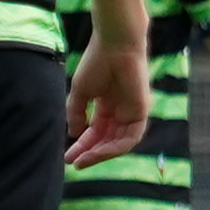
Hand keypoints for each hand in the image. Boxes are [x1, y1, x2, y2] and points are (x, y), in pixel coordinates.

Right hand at [67, 27, 153, 170]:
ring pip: (118, 143)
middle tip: (73, 163)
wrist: (115, 46)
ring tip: (83, 161)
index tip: (68, 157)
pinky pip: (130, 137)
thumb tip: (73, 134)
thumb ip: (76, 113)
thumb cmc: (97, 63)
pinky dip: (115, 147)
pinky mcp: (141, 112)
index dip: (82, 145)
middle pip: (106, 140)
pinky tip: (98, 152)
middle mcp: (120, 112)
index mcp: (106, 106)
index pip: (95, 132)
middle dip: (89, 153)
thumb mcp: (81, 92)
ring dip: (100, 154)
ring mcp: (131, 113)